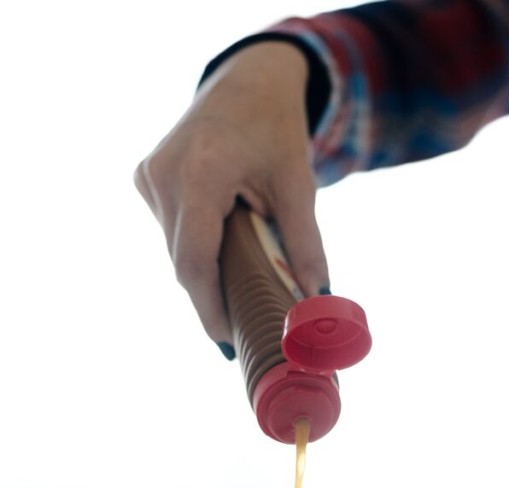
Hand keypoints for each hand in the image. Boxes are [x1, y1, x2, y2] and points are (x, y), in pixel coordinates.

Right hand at [134, 41, 329, 345]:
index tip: (228, 341)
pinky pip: (171, 232)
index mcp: (200, 173)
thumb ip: (305, 244)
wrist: (248, 80)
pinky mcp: (146, 179)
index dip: (210, 308)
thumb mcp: (298, 185)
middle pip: (185, 262)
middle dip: (212, 298)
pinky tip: (223, 251)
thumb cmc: (275, 128)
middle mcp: (164, 175)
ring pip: (176, 250)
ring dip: (206, 273)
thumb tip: (317, 300)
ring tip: (238, 291)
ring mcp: (149, 177)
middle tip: (242, 329)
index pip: (196, 262)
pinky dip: (197, 249)